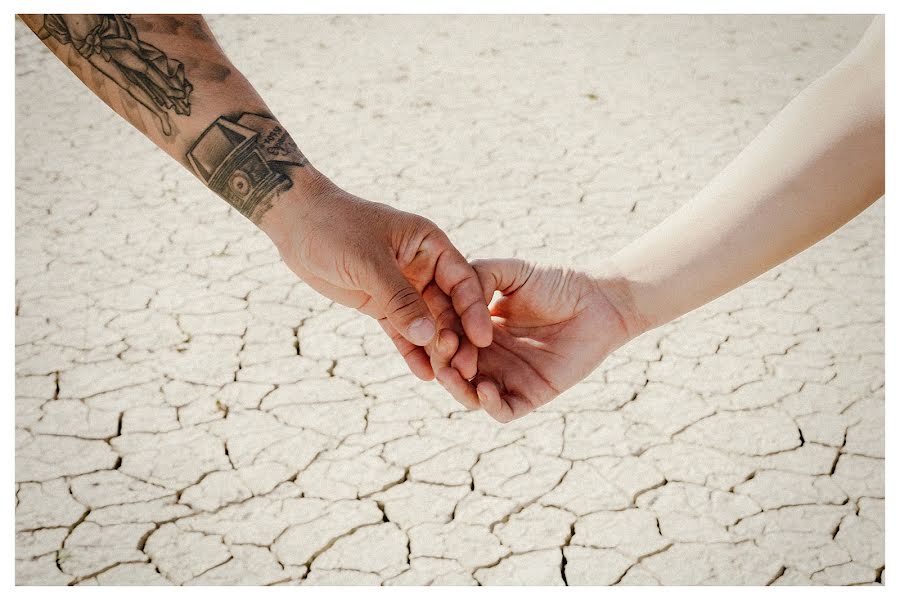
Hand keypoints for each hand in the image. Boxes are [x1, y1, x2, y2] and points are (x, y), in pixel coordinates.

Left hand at [259, 173, 491, 380]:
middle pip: (449, 307)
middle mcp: (423, 267)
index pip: (463, 280)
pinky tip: (424, 374)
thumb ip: (399, 298)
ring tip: (447, 378)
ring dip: (437, 349)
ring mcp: (404, 288)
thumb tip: (428, 334)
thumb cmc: (336, 228)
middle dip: (458, 337)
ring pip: (428, 323)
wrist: (297, 224)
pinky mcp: (382, 305)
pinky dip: (412, 352)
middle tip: (466, 367)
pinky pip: (402, 332)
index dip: (474, 309)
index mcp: (430, 245)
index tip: (482, 338)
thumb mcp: (369, 261)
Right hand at [432, 259, 639, 421]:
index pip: (444, 337)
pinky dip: (489, 405)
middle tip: (446, 347)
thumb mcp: (511, 271)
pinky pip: (502, 410)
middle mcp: (486, 356)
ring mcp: (506, 377)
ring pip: (468, 394)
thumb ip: (478, 276)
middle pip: (450, 368)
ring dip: (457, 386)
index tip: (437, 326)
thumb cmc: (556, 282)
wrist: (598, 302)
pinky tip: (486, 388)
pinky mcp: (530, 395)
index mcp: (475, 328)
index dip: (436, 334)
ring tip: (458, 370)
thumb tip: (453, 299)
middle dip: (442, 360)